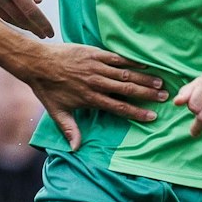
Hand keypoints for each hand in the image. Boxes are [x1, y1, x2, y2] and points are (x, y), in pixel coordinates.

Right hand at [0, 0, 52, 37]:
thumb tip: (38, 1)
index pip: (30, 10)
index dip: (42, 23)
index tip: (50, 32)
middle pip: (19, 18)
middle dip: (33, 28)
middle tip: (43, 34)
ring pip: (5, 19)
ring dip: (19, 26)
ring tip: (30, 28)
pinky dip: (2, 22)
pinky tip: (11, 24)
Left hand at [16, 43, 164, 149]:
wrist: (37, 62)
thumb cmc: (47, 88)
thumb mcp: (57, 112)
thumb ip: (69, 129)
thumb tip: (75, 148)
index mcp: (90, 98)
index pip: (118, 107)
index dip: (136, 112)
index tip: (152, 117)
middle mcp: (96, 83)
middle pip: (127, 90)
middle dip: (147, 94)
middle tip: (164, 97)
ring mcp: (96, 67)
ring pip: (125, 74)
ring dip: (144, 78)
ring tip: (160, 82)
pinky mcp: (94, 53)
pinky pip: (117, 58)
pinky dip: (132, 61)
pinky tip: (145, 64)